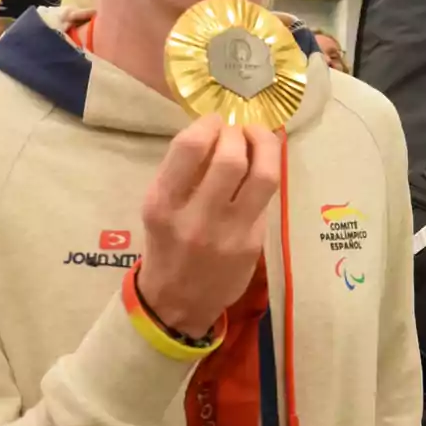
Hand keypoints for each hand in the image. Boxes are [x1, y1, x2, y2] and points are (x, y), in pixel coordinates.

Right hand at [137, 116, 280, 337]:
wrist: (177, 303)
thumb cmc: (166, 246)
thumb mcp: (159, 208)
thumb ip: (182, 173)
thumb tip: (217, 132)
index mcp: (163, 204)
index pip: (190, 147)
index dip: (209, 124)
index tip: (215, 122)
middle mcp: (195, 218)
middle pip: (231, 157)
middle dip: (239, 133)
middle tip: (237, 132)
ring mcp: (228, 233)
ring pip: (263, 176)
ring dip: (265, 147)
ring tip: (258, 140)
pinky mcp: (252, 244)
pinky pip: (266, 198)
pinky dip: (265, 175)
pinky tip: (261, 169)